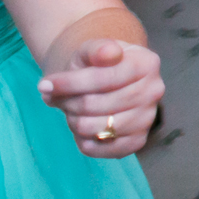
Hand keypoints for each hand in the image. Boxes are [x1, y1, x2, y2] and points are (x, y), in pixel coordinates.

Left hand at [38, 38, 163, 157]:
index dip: (69, 83)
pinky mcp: (138, 140)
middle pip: (95, 105)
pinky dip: (84, 141)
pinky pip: (102, 149)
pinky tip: (82, 125)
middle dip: (68, 103)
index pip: (103, 78)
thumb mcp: (90, 50)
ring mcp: (148, 118)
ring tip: (71, 111)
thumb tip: (109, 53)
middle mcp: (154, 91)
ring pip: (95, 128)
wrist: (107, 79)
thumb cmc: (96, 64)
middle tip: (58, 98)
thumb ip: (96, 49)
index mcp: (147, 63)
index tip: (44, 84)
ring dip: (73, 121)